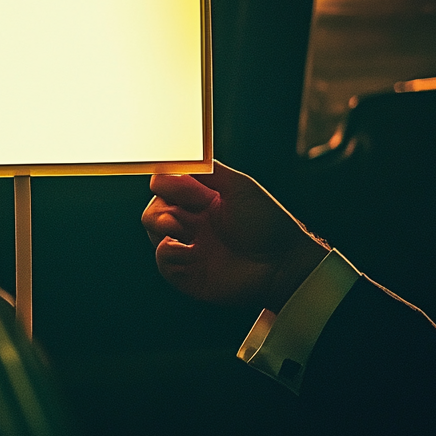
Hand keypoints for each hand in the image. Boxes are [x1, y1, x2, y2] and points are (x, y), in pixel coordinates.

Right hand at [141, 160, 328, 310]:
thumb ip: (209, 170)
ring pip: (153, 233)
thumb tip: (177, 161)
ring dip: (162, 227)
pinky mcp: (187, 274)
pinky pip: (163, 261)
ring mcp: (187, 248)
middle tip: (178, 217)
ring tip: (183, 230)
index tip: (195, 193)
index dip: (171, 186)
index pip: (165, 186)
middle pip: (153, 209)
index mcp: (199, 200)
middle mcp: (190, 222)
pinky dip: (168, 253)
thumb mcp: (239, 186)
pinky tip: (189, 251)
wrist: (281, 261)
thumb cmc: (266, 222)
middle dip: (160, 208)